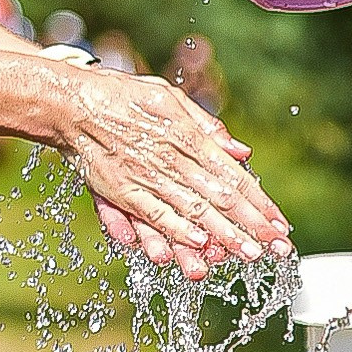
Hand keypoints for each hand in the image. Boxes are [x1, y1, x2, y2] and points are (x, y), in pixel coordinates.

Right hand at [58, 69, 291, 280]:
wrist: (70, 103)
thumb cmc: (122, 97)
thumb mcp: (170, 99)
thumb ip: (207, 127)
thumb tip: (241, 151)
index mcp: (187, 135)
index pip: (232, 175)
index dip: (259, 202)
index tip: (280, 224)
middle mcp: (171, 157)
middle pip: (219, 197)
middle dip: (250, 225)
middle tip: (276, 248)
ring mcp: (146, 176)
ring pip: (191, 210)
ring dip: (220, 234)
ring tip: (245, 255)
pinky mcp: (121, 190)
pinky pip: (152, 214)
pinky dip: (175, 231)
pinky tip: (197, 246)